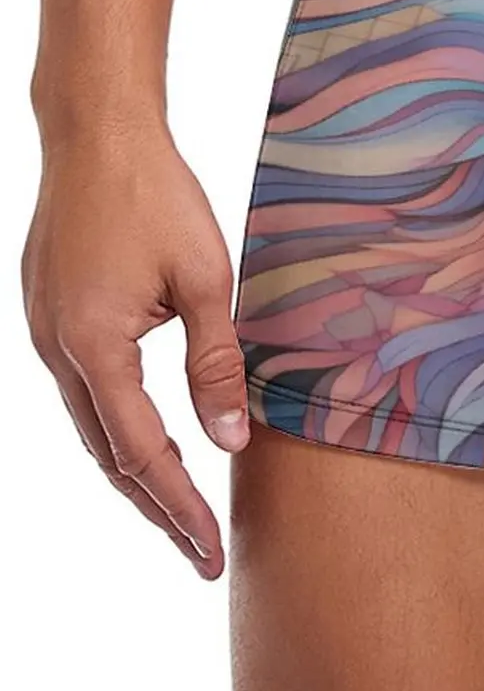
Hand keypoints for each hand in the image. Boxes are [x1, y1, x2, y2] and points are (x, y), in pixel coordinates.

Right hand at [22, 126, 248, 577]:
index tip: (208, 552)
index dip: (178, 508)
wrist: (97, 136)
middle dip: (156, 508)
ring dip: (136, 473)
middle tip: (198, 554)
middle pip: (108, 457)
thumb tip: (231, 440)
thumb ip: (217, 362)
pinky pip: (86, 393)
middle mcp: (57, 351)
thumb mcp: (207, 279)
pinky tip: (150, 442)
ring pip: (93, 428)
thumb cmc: (157, 196)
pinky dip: (119, 430)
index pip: (141, 454)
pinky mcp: (50, 317)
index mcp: (94, 347)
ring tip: (181, 513)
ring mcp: (45, 335)